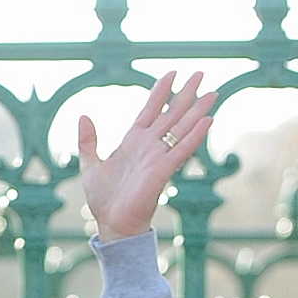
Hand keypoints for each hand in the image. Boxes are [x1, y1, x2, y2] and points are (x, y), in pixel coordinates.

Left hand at [80, 68, 214, 243]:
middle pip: (172, 113)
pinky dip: (195, 135)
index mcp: (133, 141)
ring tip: (214, 92)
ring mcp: (158, 157)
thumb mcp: (90, 165)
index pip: (151, 109)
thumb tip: (83, 116)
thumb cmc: (104, 199)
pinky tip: (208, 120)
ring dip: (198, 110)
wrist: (111, 224)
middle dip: (186, 93)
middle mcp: (149, 146)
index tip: (172, 73)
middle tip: (201, 73)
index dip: (161, 91)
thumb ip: (88, 141)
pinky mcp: (163, 171)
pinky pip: (182, 149)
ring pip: (182, 127)